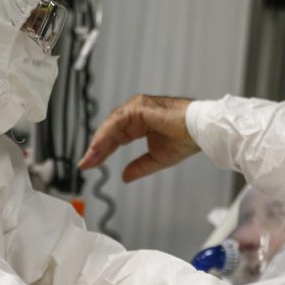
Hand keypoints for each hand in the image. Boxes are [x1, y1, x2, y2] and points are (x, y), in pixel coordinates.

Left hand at [79, 94, 199, 182]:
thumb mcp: (156, 158)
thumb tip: (124, 177)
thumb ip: (139, 166)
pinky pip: (117, 122)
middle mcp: (136, 112)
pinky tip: (98, 148)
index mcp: (140, 121)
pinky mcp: (139, 108)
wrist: (200, 132)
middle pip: (109, 131)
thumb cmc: (186, 139)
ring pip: (110, 126)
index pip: (115, 136)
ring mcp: (137, 107)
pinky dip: (106, 135)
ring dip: (98, 143)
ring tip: (89, 159)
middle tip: (85, 165)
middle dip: (96, 149)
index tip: (90, 164)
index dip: (102, 151)